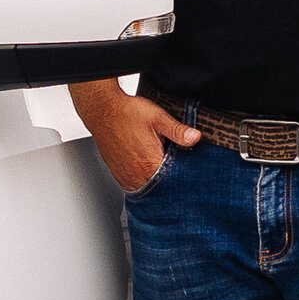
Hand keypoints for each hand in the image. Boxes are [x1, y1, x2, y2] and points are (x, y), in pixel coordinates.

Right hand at [74, 78, 199, 193]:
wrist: (102, 110)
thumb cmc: (127, 113)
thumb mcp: (158, 118)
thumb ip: (178, 130)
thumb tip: (195, 138)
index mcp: (150, 164)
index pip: (174, 181)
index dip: (183, 177)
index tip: (188, 170)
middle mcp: (137, 175)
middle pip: (161, 187)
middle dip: (169, 179)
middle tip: (172, 165)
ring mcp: (125, 177)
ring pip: (147, 189)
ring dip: (155, 181)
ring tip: (157, 165)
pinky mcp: (118, 174)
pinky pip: (133, 185)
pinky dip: (142, 180)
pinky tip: (144, 168)